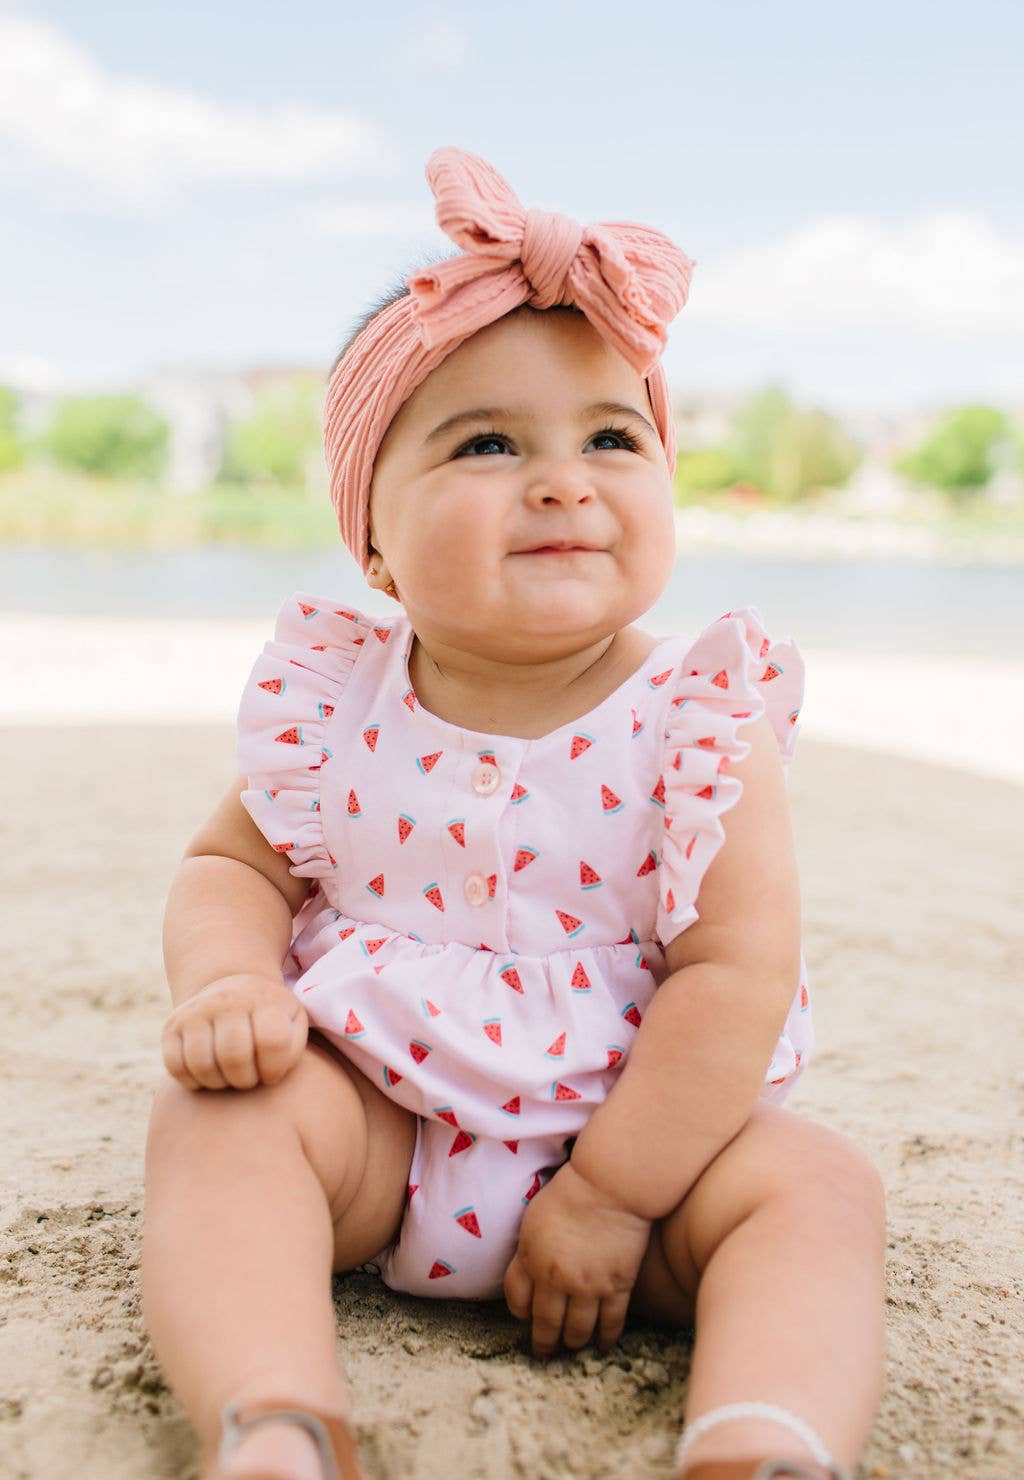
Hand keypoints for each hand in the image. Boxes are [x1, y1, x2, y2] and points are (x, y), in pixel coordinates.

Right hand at [161, 973, 307, 1090]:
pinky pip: (175, 1067)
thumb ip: (291, 1050)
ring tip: (231, 1078)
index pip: (272, 1041)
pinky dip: (193, 1081)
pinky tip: (210, 1075)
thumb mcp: (292, 1026)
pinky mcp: (172, 1026)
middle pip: (234, 1057)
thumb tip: (270, 1075)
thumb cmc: (271, 1021)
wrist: (234, 992)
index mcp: (265, 1000)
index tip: (272, 1073)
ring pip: (202, 1065)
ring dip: (219, 1084)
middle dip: (245, 1080)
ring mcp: (196, 1011)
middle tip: (250, 1079)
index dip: (273, 1069)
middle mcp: (228, 1000)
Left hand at [503, 1160, 651, 1357]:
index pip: (517, 1299)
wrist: (609, 1185)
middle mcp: (555, 1278)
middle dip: (543, 1342)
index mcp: (531, 1258)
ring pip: (577, 1330)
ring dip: (573, 1342)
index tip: (526, 1316)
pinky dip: (605, 1338)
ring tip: (572, 1347)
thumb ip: (530, 1247)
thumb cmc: (571, 1191)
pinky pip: (610, 1322)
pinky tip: (603, 1344)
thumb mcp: (535, 1217)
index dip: (520, 1311)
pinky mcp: (617, 1286)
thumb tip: (529, 1267)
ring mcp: (588, 1286)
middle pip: (545, 1322)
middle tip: (544, 1353)